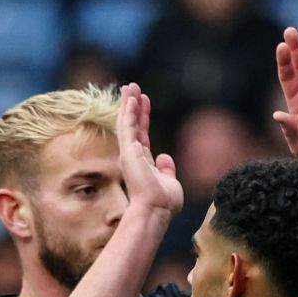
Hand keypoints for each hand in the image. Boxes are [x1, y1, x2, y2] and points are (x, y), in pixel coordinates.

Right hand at [116, 83, 181, 214]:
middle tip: (133, 88)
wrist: (156, 210)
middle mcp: (134, 156)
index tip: (144, 102)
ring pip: (127, 122)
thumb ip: (166, 169)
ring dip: (128, 103)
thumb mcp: (169, 182)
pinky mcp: (128, 151)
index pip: (142, 135)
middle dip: (133, 106)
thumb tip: (165, 156)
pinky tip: (130, 98)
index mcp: (143, 162)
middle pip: (132, 125)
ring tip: (130, 86)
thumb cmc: (164, 202)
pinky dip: (128, 111)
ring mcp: (130, 152)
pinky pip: (127, 126)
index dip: (143, 118)